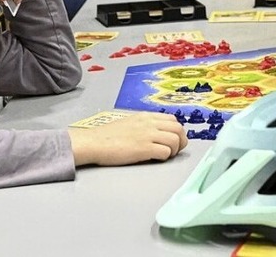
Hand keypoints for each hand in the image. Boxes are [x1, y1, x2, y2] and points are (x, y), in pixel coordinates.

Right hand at [68, 112, 188, 164]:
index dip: (177, 131)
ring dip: (174, 150)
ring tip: (166, 156)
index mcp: (146, 116)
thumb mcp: (130, 123)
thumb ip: (144, 125)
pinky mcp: (144, 149)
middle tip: (175, 150)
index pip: (173, 119)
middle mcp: (150, 123)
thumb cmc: (107, 136)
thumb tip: (157, 133)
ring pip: (175, 140)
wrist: (94, 142)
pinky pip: (165, 152)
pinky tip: (157, 159)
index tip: (174, 140)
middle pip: (178, 129)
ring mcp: (148, 135)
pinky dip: (165, 157)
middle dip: (181, 141)